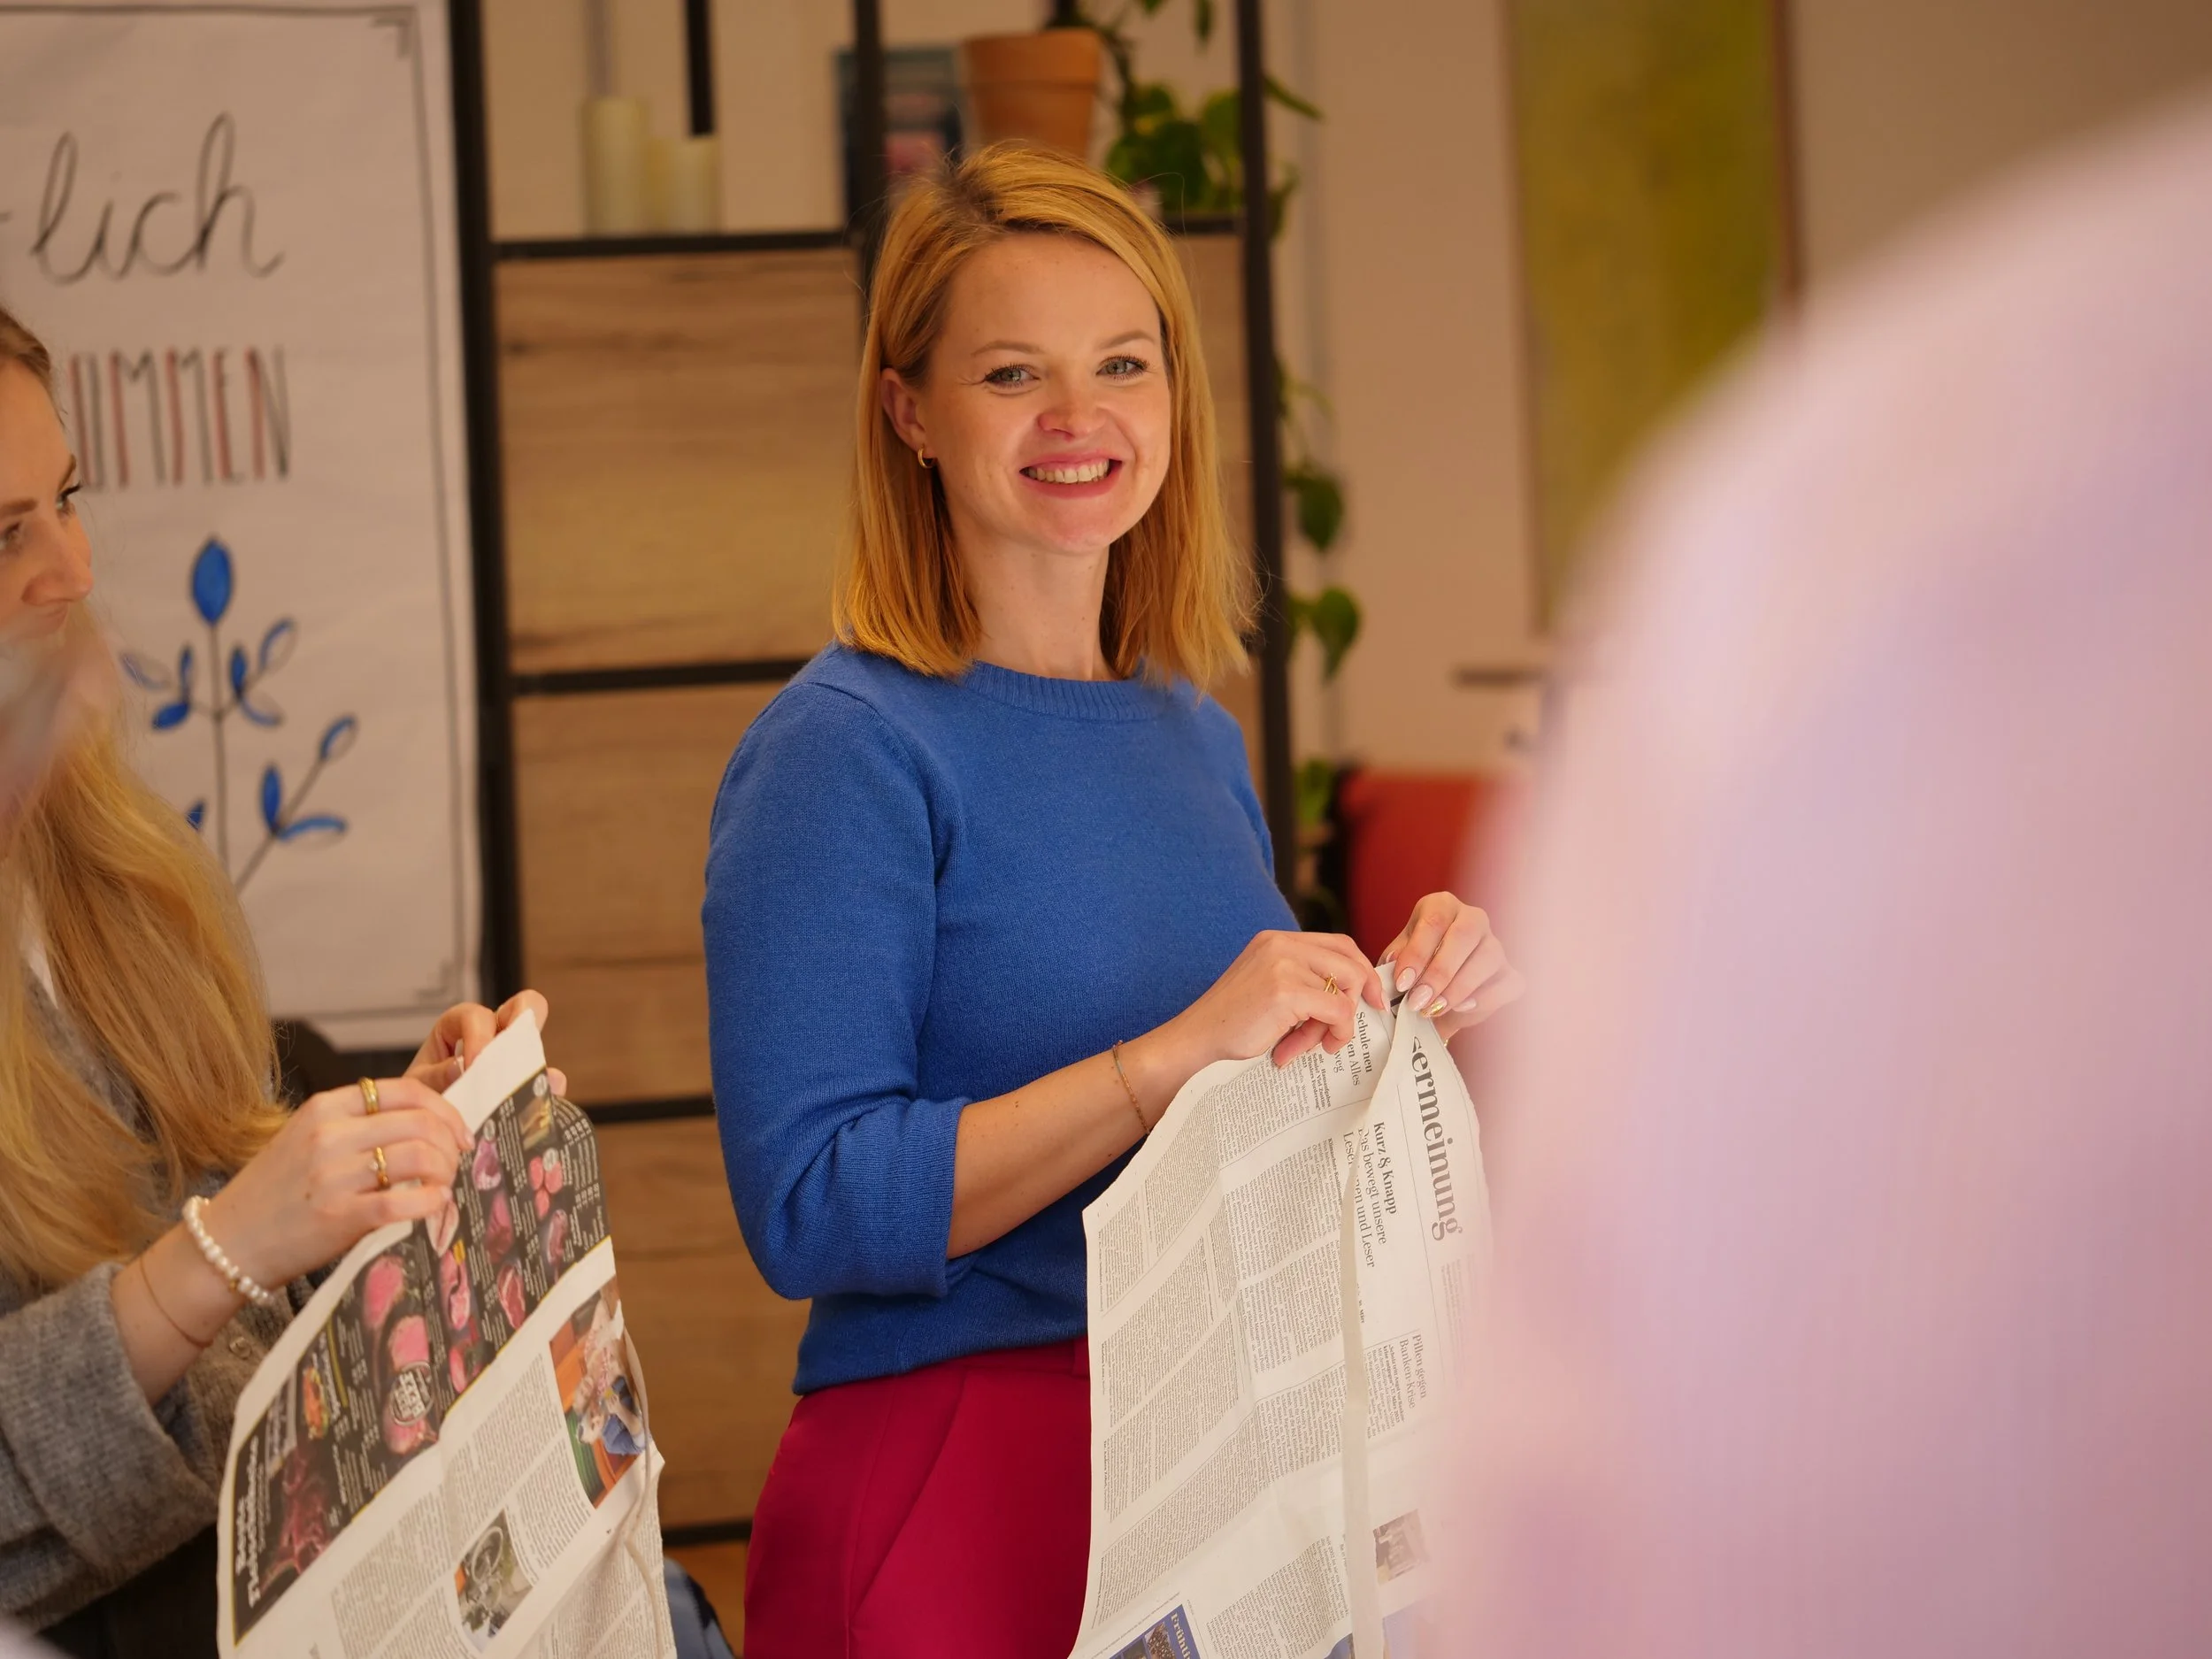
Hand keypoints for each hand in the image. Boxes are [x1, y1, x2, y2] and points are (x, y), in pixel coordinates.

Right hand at [201, 1077, 470, 1289]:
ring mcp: (334, 1176)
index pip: (405, 1090)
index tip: (459, 1131)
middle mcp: (329, 1136)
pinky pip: (404, 1202)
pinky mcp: (339, 1216)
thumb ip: (356, 1125)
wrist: (227, 1241)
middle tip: (457, 1162)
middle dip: (451, 1143)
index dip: (444, 1109)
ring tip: (445, 1185)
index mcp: (324, 1108)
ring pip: (420, 1158)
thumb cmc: (275, 1191)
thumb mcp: (307, 1138)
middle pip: (420, 1123)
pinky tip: (435, 1206)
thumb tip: (424, 1125)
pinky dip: (431, 1202)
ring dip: (446, 1172)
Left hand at [407, 989, 567, 1095]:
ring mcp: (514, 1060)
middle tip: (521, 1045)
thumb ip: (435, 1076)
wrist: (426, 1130)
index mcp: (459, 1027)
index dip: (479, 1034)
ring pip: (538, 1045)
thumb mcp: (418, 1086)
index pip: (475, 1015)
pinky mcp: (528, 1087)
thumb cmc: (419, 1099)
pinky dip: (549, 1089)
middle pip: (522, 1007)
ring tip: (535, 1081)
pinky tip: (543, 1101)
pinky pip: (549, 1081)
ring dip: (536, 1059)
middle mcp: (493, 1036)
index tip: (473, 1065)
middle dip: (526, 1018)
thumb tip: (461, 1066)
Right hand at [1157, 929, 1386, 1074]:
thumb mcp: (1270, 987)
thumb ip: (1303, 980)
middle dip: (1358, 998)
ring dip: (1336, 1024)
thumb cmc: (1232, 1024)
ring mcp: (1283, 964)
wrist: (1197, 1041)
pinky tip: (1305, 1048)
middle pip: (1350, 962)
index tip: (1370, 999)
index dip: (1361, 971)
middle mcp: (1281, 944)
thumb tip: (1354, 995)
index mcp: (1277, 940)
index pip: (1339, 944)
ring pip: (1347, 990)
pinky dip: (1333, 1034)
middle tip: (1343, 1031)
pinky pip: (1338, 1011)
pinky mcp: (1286, 991)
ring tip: (1311, 1044)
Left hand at [1382, 893, 1525, 1040]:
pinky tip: (1462, 1008)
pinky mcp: (1510, 973)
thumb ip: (1393, 964)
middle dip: (1439, 972)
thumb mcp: (1397, 963)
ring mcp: (1495, 945)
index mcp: (1441, 907)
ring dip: (1458, 987)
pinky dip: (1485, 998)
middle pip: (1464, 935)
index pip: (1434, 921)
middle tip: (1417, 1000)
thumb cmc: (1414, 972)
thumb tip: (1391, 968)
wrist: (1432, 1001)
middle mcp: (1473, 919)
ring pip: (1488, 958)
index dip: (1417, 952)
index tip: (1401, 982)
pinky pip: (1507, 983)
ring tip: (1433, 1009)